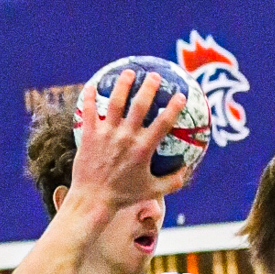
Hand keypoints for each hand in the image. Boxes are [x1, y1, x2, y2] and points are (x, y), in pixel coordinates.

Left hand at [67, 69, 186, 212]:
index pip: (163, 123)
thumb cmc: (123, 196)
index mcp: (143, 149)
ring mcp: (106, 134)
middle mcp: (126, 137)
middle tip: (154, 76)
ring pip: (115, 103)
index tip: (180, 95)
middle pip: (139, 105)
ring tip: (128, 73)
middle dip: (149, 87)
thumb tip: (185, 171)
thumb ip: (172, 182)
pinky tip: (93, 86)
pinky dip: (90, 97)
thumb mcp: (151, 191)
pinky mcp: (89, 135)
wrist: (93, 200)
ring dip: (122, 85)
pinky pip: (88, 111)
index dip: (173, 107)